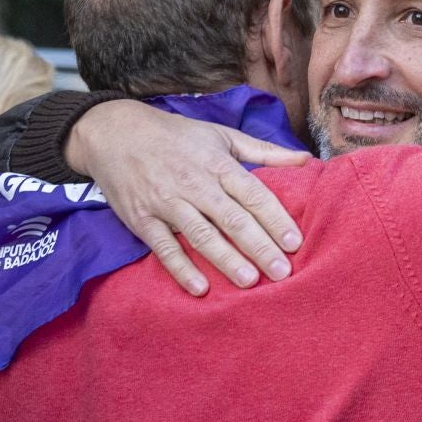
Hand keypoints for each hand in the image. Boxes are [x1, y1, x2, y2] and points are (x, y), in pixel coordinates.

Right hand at [66, 99, 308, 295]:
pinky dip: (180, 268)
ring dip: (226, 259)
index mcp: (218, 164)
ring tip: (249, 281)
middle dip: (259, 246)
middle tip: (282, 272)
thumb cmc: (176, 136)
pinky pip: (164, 247)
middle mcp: (195, 184)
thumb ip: (265, 151)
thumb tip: (306, 160)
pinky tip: (199, 288)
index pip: (253, 194)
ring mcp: (167, 202)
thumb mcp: (222, 135)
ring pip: (201, 235)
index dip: (275, 218)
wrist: (115, 133)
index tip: (295, 242)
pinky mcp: (142, 219)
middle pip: (232, 218)